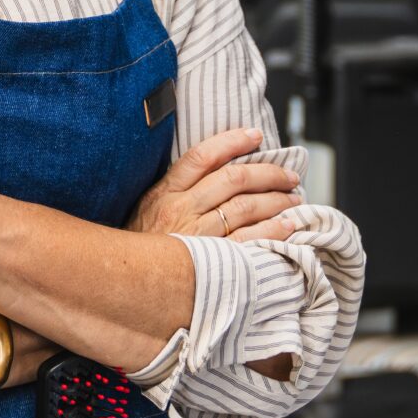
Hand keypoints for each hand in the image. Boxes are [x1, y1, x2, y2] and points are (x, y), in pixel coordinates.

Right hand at [127, 128, 301, 243]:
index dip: (233, 142)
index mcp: (165, 192)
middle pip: (233, 179)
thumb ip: (175, 189)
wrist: (125, 282)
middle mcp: (180, 209)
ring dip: (276, 200)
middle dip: (268, 173)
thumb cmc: (140, 247)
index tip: (255, 135)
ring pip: (245, 206)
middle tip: (289, 175)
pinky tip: (286, 225)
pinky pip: (247, 240)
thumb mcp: (147, 210)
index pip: (203, 156)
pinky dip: (271, 230)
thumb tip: (215, 170)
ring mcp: (195, 235)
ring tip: (293, 199)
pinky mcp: (208, 260)